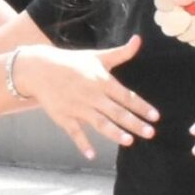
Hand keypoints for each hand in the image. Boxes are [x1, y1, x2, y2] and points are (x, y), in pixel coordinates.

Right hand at [17, 36, 157, 160]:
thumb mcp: (97, 57)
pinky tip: (91, 155)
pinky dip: (82, 143)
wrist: (39, 69)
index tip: (155, 116)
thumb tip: (139, 40)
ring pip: (99, 123)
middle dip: (135, 123)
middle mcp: (92, 95)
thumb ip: (120, 53)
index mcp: (101, 81)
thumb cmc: (71, 63)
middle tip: (150, 133)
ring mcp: (77, 108)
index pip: (126, 96)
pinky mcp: (63, 117)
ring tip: (129, 141)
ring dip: (114, 133)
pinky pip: (75, 132)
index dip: (142, 106)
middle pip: (117, 112)